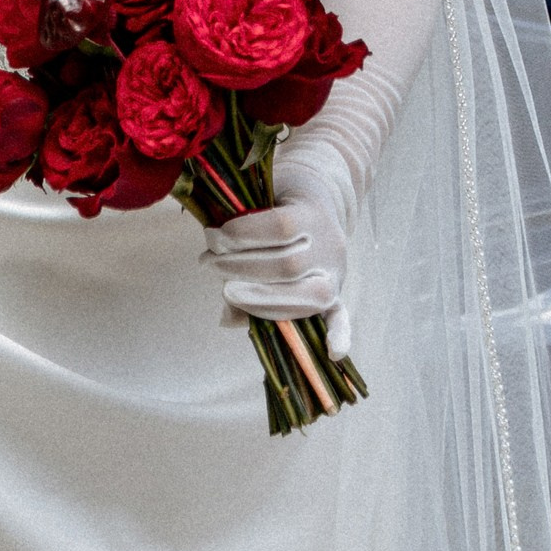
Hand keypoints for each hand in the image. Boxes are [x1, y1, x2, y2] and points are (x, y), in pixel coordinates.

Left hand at [206, 160, 350, 357]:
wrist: (318, 196)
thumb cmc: (276, 198)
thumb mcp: (257, 201)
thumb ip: (239, 237)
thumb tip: (226, 310)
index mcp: (313, 212)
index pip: (280, 227)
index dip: (243, 234)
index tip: (214, 236)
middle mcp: (329, 245)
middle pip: (287, 266)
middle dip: (240, 269)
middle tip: (208, 263)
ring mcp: (335, 272)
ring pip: (307, 297)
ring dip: (260, 301)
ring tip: (227, 291)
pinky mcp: (336, 294)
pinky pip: (342, 317)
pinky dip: (339, 335)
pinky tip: (332, 353)